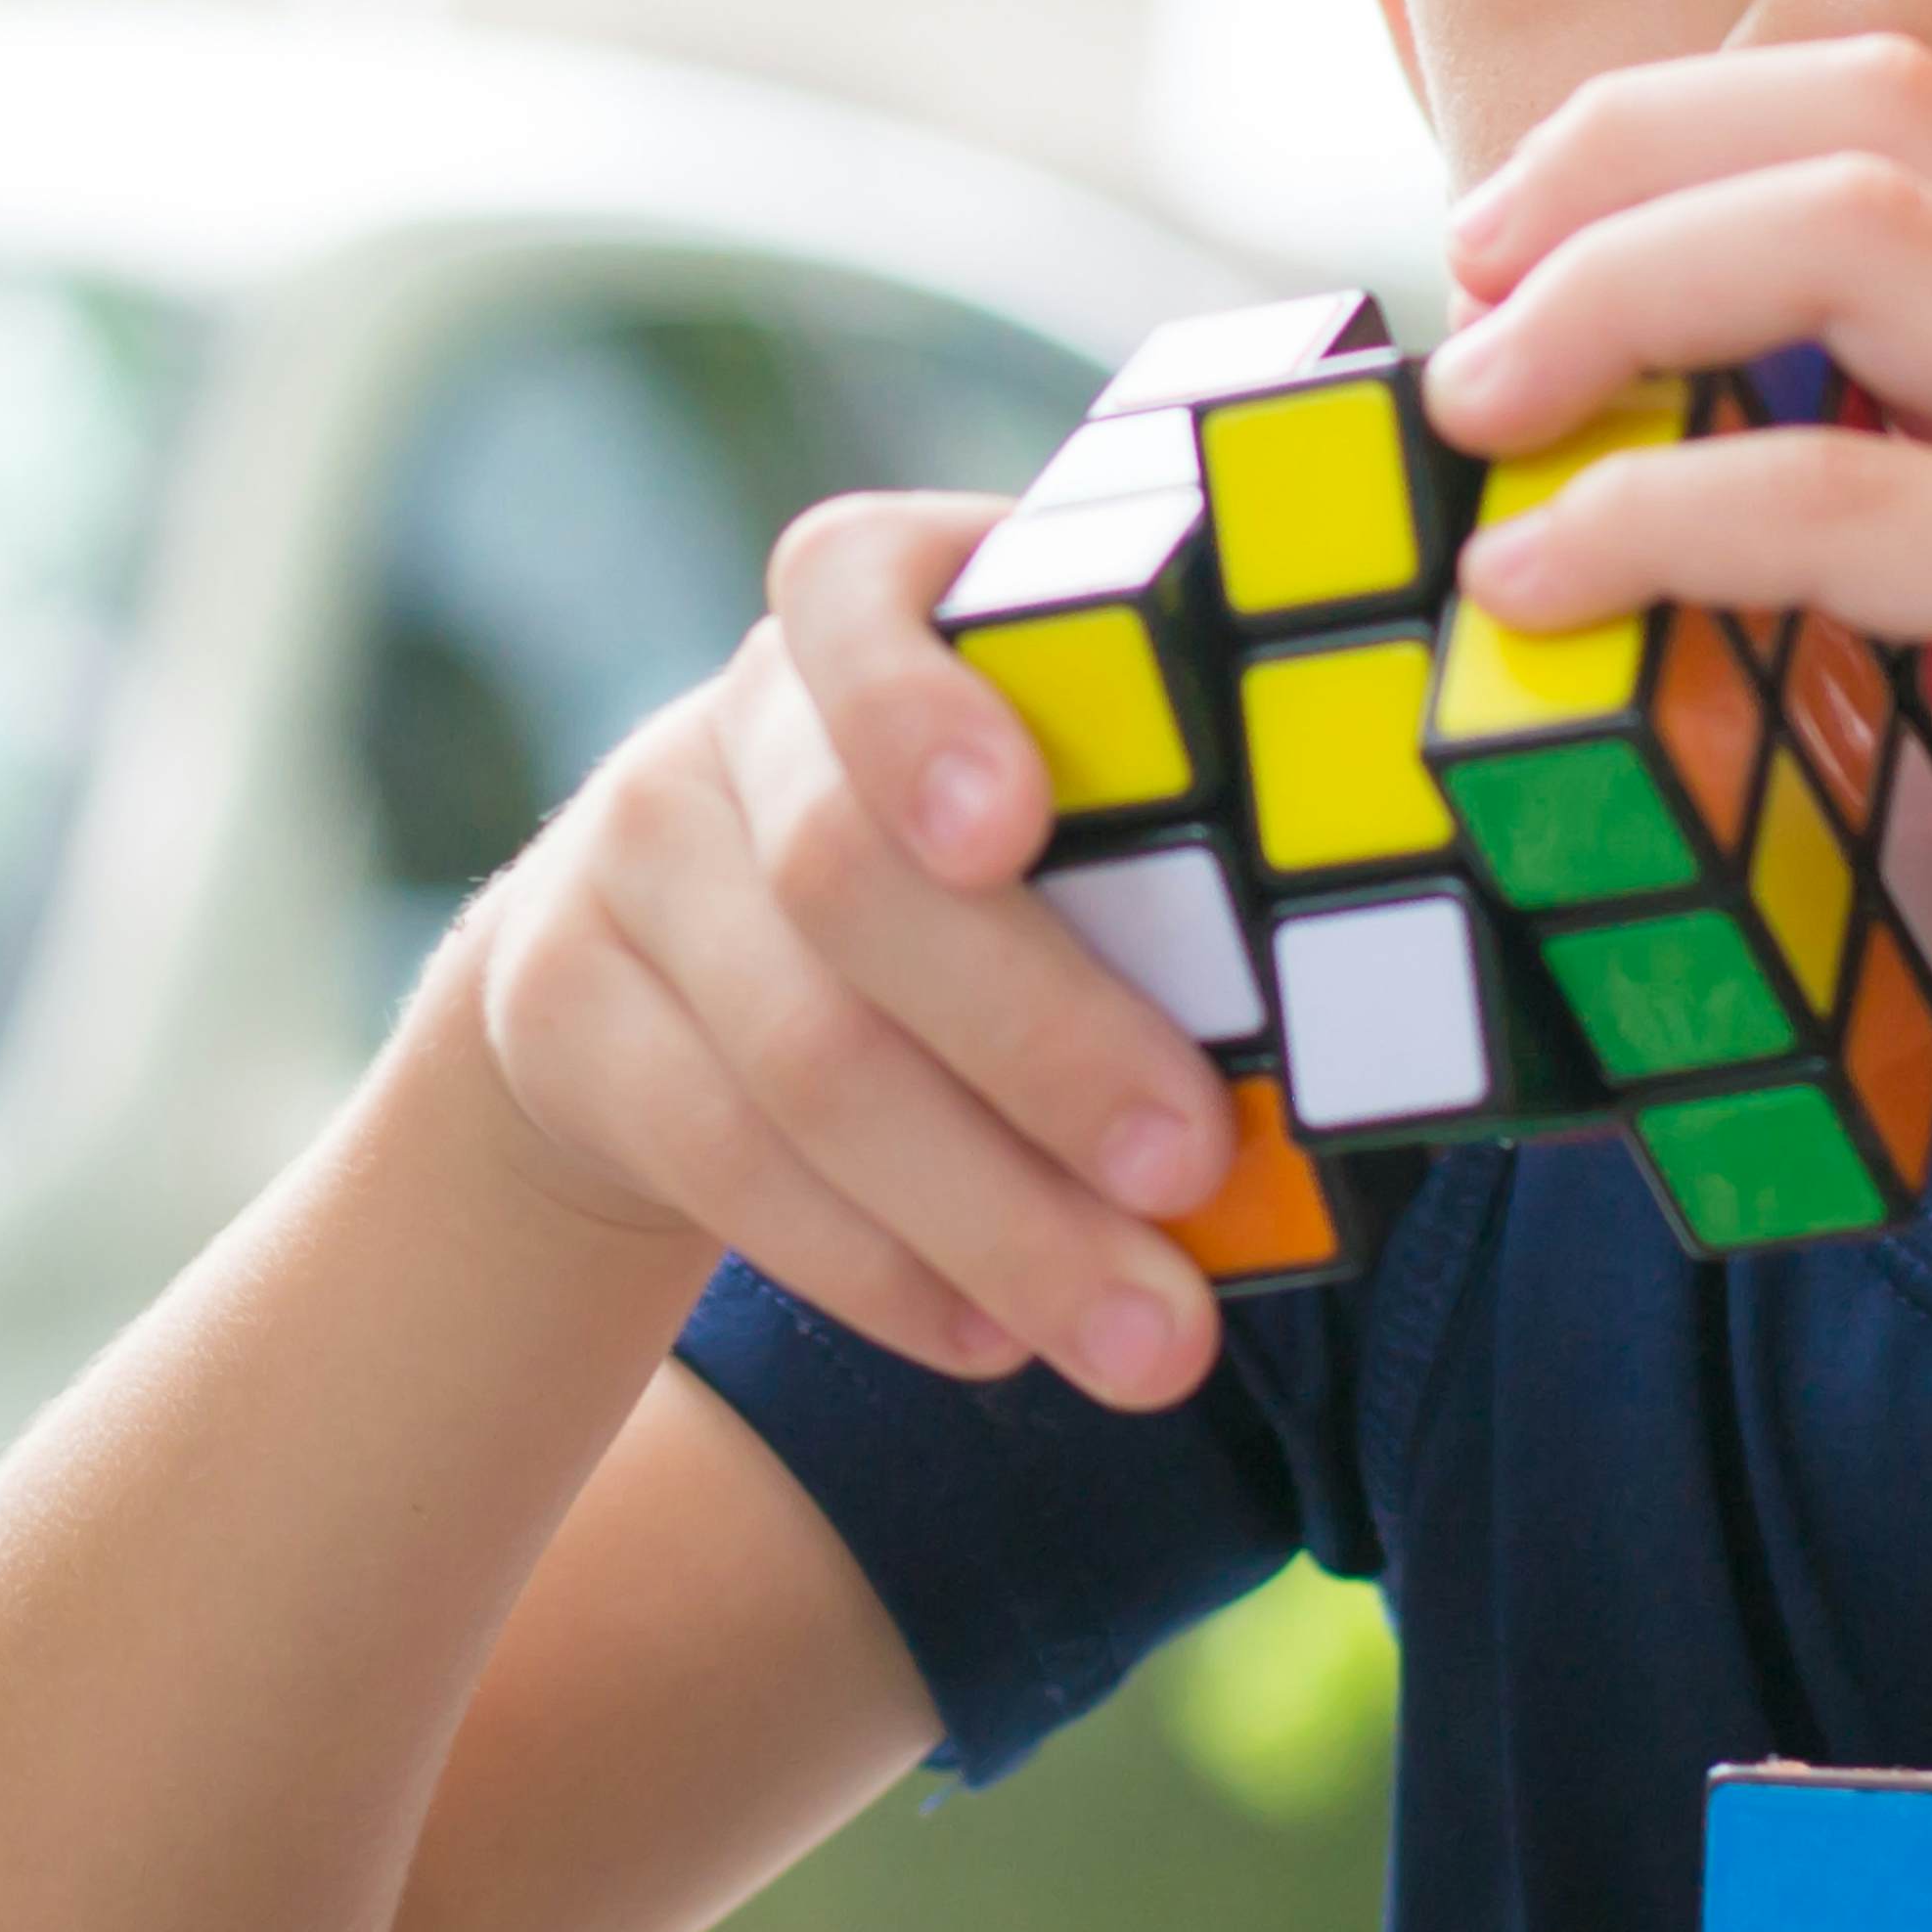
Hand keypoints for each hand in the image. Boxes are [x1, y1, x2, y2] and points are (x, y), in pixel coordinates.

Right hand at [442, 492, 1249, 1409]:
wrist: (654, 954)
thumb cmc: (959, 876)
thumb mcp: (1046, 790)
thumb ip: (1160, 836)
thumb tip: (1372, 1014)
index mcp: (880, 605)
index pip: (855, 591)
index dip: (921, 710)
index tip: (1011, 825)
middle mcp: (735, 714)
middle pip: (846, 873)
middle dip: (1037, 1040)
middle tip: (1191, 1168)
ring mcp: (628, 858)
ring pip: (797, 1055)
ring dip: (988, 1214)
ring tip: (1143, 1336)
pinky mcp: (559, 1009)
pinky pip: (722, 1159)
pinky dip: (877, 1268)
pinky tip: (995, 1339)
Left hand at [1421, 34, 1931, 1262]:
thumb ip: (1886, 732)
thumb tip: (1668, 757)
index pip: (1900, 123)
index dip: (1680, 141)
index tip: (1521, 249)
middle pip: (1861, 114)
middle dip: (1616, 161)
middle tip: (1464, 285)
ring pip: (1853, 235)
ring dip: (1615, 293)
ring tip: (1478, 413)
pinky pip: (1863, 502)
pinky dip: (1660, 518)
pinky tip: (1545, 587)